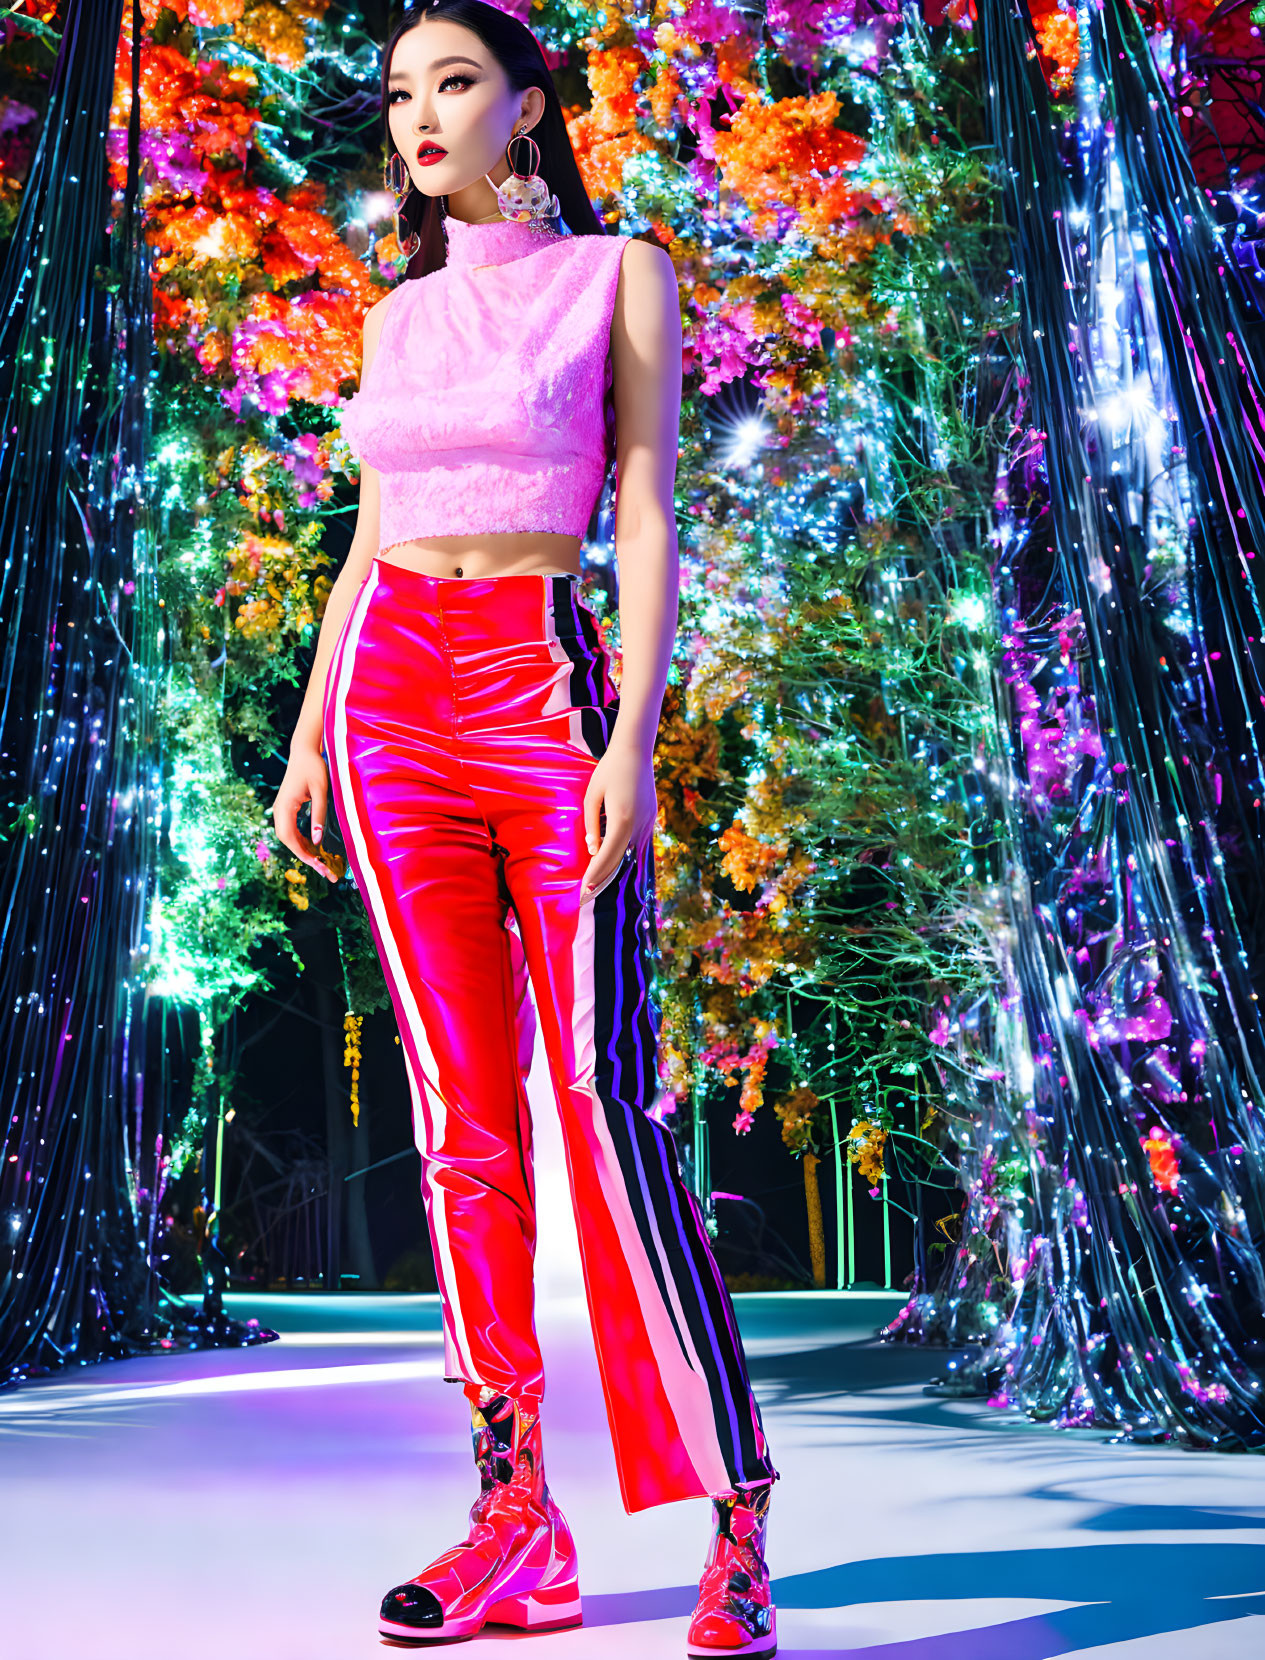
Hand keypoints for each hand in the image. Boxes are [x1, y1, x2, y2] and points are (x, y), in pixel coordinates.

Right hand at [272, 744, 339, 882]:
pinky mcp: (287, 808)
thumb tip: (317, 841)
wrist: (304, 751)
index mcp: (284, 807)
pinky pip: (291, 829)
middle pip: (287, 841)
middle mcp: (279, 810)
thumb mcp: (321, 791)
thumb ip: (319, 815)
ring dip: (303, 850)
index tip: (317, 865)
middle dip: (304, 857)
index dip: (302, 854)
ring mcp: (282, 810)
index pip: (289, 838)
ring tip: (321, 863)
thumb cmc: (314, 767)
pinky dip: (302, 840)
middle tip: (325, 870)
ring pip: (288, 837)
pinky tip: (314, 847)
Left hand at [580, 740, 657, 901]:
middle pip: (620, 859)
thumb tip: (593, 849)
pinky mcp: (652, 818)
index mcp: (622, 819)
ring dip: (614, 867)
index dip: (595, 874)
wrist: (635, 751)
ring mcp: (648, 822)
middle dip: (603, 877)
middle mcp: (639, 825)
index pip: (607, 855)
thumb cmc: (609, 770)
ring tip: (598, 883)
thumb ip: (592, 825)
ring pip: (630, 853)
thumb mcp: (592, 795)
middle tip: (587, 893)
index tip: (585, 888)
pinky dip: (624, 854)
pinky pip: (637, 842)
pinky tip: (614, 862)